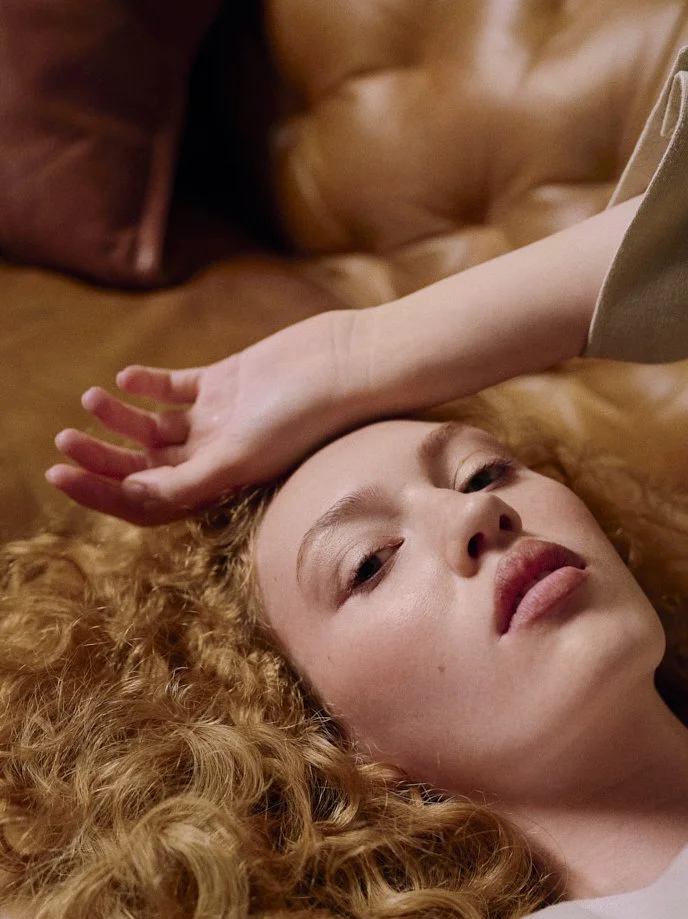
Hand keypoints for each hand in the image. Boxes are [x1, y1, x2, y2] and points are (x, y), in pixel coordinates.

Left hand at [46, 308, 378, 525]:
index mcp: (220, 486)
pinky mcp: (225, 383)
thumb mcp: (241, 455)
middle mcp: (216, 458)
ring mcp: (219, 420)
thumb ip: (190, 479)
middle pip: (144, 467)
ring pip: (154, 428)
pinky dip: (148, 385)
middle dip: (101, 457)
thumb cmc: (302, 418)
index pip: (148, 502)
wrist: (346, 366)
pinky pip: (176, 390)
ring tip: (92, 399)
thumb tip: (134, 493)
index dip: (104, 494)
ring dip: (119, 418)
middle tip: (62, 440)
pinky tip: (126, 378)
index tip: (63, 475)